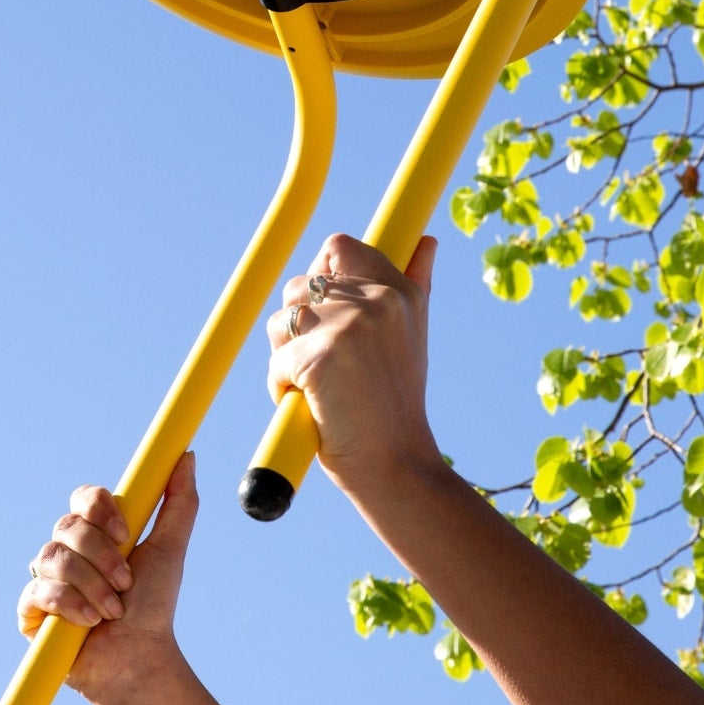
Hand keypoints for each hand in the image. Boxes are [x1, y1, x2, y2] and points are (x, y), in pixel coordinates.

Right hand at [16, 453, 199, 704]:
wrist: (139, 660)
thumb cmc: (154, 608)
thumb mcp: (170, 550)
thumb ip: (179, 503)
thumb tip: (186, 455)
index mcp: (96, 531)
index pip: (85, 498)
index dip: (101, 510)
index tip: (126, 533)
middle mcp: (68, 550)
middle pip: (67, 525)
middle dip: (102, 556)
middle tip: (125, 584)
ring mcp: (46, 578)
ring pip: (53, 558)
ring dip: (91, 585)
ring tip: (111, 611)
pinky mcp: (32, 610)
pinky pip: (38, 590)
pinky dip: (68, 605)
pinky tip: (88, 623)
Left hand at [266, 233, 441, 499]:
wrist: (397, 464)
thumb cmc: (396, 402)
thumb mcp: (413, 335)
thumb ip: (415, 283)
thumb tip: (426, 240)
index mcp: (397, 291)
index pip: (337, 247)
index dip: (321, 276)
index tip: (329, 316)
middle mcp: (375, 300)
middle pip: (300, 286)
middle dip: (300, 326)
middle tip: (327, 366)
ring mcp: (347, 325)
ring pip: (282, 320)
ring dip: (287, 354)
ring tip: (321, 386)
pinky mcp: (319, 356)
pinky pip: (277, 361)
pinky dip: (282, 387)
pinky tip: (313, 407)